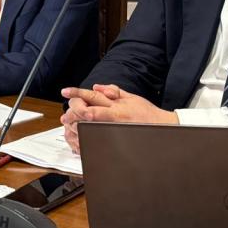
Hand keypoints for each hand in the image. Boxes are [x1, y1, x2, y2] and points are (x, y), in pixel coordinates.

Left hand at [60, 84, 177, 153]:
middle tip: (66, 114)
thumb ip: (113, 91)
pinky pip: (96, 140)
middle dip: (73, 112)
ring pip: (89, 126)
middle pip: (87, 111)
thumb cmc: (147, 114)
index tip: (65, 91)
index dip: (77, 93)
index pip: (93, 96)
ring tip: (70, 125)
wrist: (162, 129)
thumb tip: (96, 87)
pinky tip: (80, 137)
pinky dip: (85, 138)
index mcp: (117, 104)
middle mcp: (114, 116)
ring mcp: (114, 130)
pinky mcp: (115, 141)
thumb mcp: (131, 97)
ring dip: (76, 125)